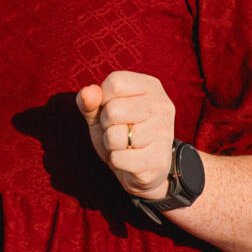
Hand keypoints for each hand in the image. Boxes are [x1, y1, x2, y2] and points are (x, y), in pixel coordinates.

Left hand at [77, 70, 174, 199]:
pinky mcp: (159, 160)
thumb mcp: (100, 112)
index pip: (115, 83)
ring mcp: (164, 133)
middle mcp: (162, 106)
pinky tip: (130, 158)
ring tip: (124, 144)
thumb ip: (90, 101)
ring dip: (111, 144)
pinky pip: (119, 158)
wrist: (140, 168)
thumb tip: (87, 93)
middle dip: (106, 124)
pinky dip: (116, 161)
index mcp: (150, 86)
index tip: (112, 109)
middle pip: (113, 110)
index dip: (103, 99)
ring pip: (115, 137)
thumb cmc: (119, 131)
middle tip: (118, 129)